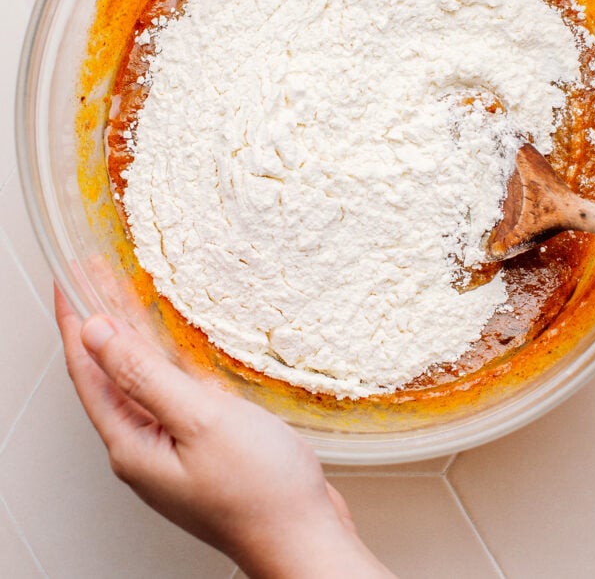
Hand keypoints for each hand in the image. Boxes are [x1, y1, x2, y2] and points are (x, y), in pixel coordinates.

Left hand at [55, 286, 392, 578]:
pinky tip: (179, 350)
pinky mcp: (198, 451)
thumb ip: (145, 376)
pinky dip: (165, 364)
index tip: (69, 280)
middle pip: (108, 377)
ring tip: (130, 302)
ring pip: (139, 386)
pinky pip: (168, 397)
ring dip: (132, 343)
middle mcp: (142, 450)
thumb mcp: (200, 420)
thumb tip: (95, 334)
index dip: (74, 322)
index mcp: (131, 445)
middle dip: (99, 327)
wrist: (303, 536)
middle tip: (99, 279)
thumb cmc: (260, 488)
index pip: (87, 372)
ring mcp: (169, 453)